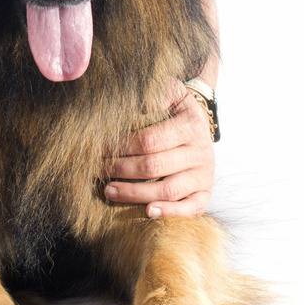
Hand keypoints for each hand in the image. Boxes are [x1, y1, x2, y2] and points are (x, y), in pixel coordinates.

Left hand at [103, 78, 213, 217]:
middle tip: (98, 170)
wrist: (199, 124)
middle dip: (121, 169)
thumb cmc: (174, 109)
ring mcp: (204, 175)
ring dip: (135, 193)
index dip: (121, 147)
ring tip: (109, 191)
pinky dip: (170, 212)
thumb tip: (133, 101)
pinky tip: (147, 212)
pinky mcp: (205, 193)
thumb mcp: (170, 92)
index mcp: (191, 125)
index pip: (149, 140)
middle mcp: (201, 152)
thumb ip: (154, 93)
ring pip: (168, 190)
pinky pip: (191, 208)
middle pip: (154, 166)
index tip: (99, 149)